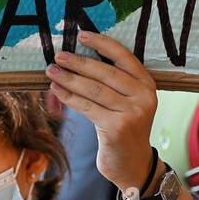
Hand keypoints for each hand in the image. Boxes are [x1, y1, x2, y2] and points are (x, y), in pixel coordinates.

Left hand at [46, 30, 157, 193]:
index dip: (102, 44)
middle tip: (59, 55)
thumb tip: (78, 59)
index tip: (81, 35)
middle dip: (79, 62)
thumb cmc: (125, 128)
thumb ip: (114, 83)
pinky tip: (56, 90)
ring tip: (51, 71)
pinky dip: (69, 97)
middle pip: (106, 72)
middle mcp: (143, 96)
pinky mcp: (117, 128)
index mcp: (147, 84)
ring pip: (94, 89)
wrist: (133, 164)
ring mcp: (132, 113)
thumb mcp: (128, 102)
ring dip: (69, 79)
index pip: (124, 57)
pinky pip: (87, 107)